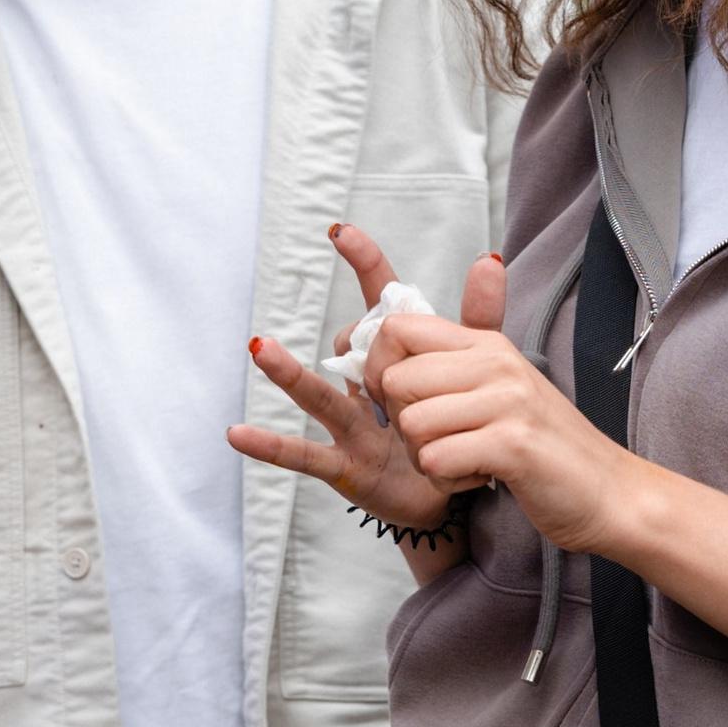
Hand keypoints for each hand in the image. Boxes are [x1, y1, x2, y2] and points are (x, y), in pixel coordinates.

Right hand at [230, 225, 507, 549]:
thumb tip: (490, 258)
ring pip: (317, 393)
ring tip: (260, 349)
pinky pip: (302, 454)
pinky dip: (270, 446)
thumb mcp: (473, 368)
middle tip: (390, 363)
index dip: (363, 264)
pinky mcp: (343, 464)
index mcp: (395, 357)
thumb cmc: (450, 425)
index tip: (342, 232)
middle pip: (350, 346)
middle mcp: (364, 385)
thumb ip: (478, 317)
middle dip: (360, 343)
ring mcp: (349, 424)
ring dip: (288, 372)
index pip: (378, 301)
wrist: (451, 494)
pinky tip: (237, 434)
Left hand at [367, 253, 646, 554]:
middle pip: (396, 380)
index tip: (402, 402)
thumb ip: (448, 368)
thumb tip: (385, 355)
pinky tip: (478, 479)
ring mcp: (507, 401)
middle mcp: (496, 363)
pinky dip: (447, 482)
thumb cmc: (546, 448)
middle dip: (402, 425)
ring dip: (425, 458)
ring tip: (463, 463)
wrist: (611, 492)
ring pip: (411, 424)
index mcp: (486, 345)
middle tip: (442, 443)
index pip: (397, 328)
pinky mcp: (513, 445)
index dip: (379, 369)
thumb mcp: (499, 390)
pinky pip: (436, 460)